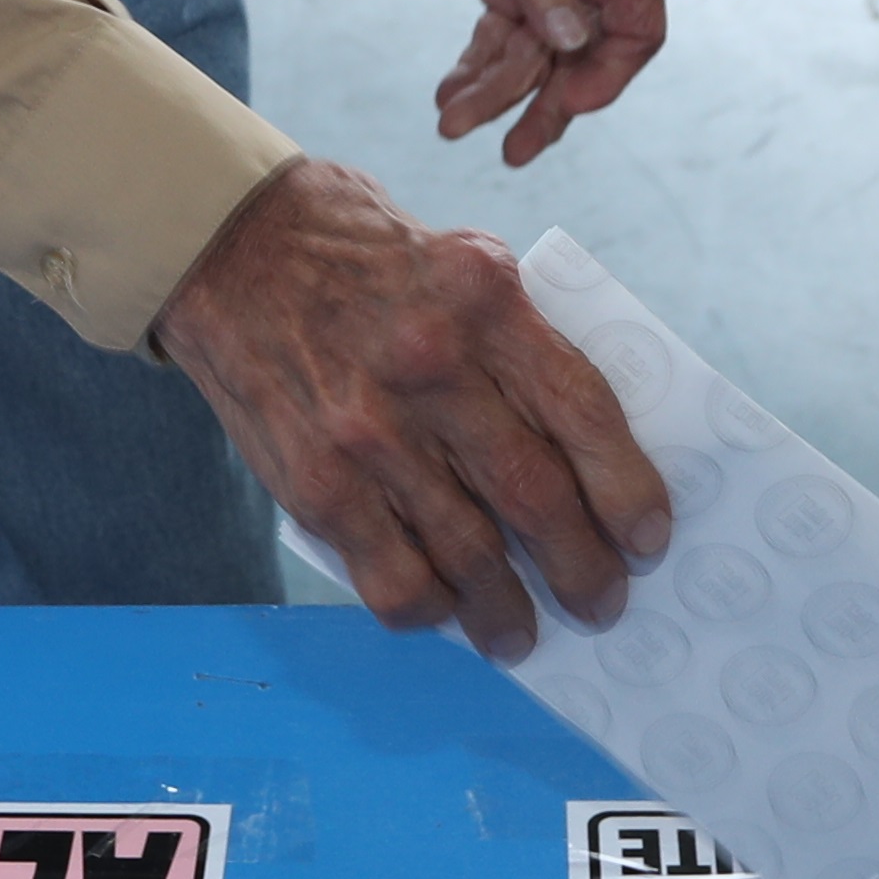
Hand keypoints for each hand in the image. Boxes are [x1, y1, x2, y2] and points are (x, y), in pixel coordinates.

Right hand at [152, 159, 672, 660]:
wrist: (229, 244)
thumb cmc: (361, 254)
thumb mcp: (458, 262)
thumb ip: (517, 344)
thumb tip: (583, 451)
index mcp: (483, 296)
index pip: (583, 410)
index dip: (627, 488)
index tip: (648, 538)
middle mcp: (430, 362)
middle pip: (535, 494)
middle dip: (582, 566)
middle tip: (602, 600)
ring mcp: (368, 428)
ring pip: (468, 552)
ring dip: (507, 609)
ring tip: (521, 633)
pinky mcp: (314, 479)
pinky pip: (391, 574)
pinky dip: (428, 607)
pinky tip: (443, 612)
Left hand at [412, 0, 670, 164]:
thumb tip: (569, 41)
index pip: (637, 30)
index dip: (605, 77)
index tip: (565, 106)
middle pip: (582, 55)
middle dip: (542, 102)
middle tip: (510, 152)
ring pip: (534, 54)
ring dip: (496, 89)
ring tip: (450, 120)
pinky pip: (502, 36)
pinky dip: (476, 65)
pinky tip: (450, 93)